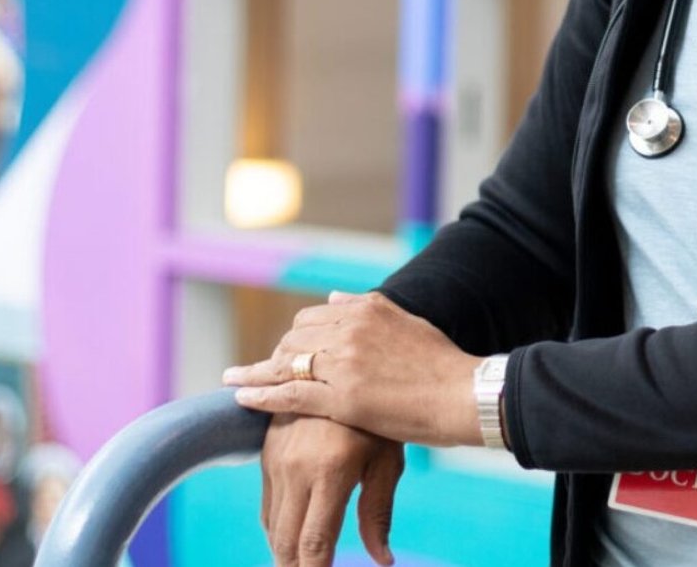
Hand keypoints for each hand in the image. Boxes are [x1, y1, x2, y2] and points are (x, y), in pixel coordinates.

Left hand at [223, 291, 483, 446]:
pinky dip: (260, 394)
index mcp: (367, 308)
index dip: (295, 338)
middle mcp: (350, 328)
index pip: (312, 317)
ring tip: (233, 381)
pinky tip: (241, 397)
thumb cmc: (443, 364)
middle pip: (293, 339)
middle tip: (260, 372)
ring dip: (256, 373)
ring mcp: (343, 362)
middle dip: (275, 356)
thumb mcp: (406, 322)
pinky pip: (289, 393)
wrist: (463, 393)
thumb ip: (367, 308)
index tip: (286, 352)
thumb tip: (333, 297)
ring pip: (285, 363)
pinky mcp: (340, 397)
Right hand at [259, 413, 402, 566]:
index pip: (314, 543)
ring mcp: (277, 461)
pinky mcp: (267, 454)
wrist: (345, 365)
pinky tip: (292, 539)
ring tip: (302, 564)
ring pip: (272, 527)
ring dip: (284, 553)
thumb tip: (383, 560)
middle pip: (285, 542)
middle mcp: (296, 468)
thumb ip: (378, 513)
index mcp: (330, 471)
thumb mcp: (387, 460)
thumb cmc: (380, 417)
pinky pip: (267, 506)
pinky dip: (277, 529)